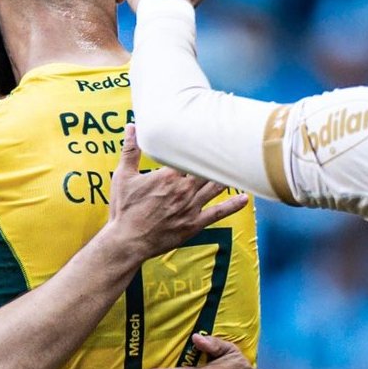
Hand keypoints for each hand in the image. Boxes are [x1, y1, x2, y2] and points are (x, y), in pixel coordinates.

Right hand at [106, 125, 247, 259]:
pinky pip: (218, 213)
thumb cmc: (124, 209)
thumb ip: (130, 150)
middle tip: (232, 146)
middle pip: (207, 170)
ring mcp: (191, 207)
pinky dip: (232, 205)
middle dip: (218, 158)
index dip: (201, 144)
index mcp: (168, 175)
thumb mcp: (123, 176)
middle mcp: (184, 189)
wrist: (127, 241)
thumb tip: (131, 126)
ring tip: (239, 166)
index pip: (189, 155)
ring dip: (227, 177)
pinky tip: (244, 199)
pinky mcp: (194, 223)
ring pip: (215, 187)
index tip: (212, 133)